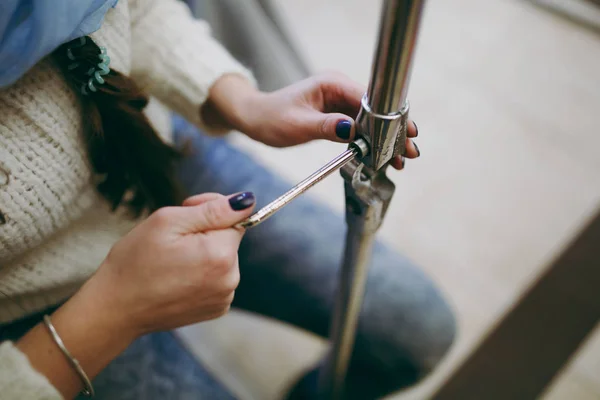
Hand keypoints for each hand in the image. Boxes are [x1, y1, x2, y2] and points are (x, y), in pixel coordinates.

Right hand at [16, 192, 255, 397]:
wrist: (116, 309)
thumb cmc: (135, 261)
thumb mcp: (168, 222)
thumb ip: (212, 209)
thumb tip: (248, 201)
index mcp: (221, 255)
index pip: (235, 218)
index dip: (209, 211)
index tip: (185, 213)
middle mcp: (230, 280)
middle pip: (228, 240)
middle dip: (205, 233)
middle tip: (172, 240)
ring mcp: (224, 298)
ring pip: (222, 259)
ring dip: (203, 253)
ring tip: (171, 262)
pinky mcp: (215, 309)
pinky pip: (216, 279)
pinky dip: (201, 274)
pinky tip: (176, 278)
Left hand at [203, 73, 419, 169]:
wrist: (255, 118)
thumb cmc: (271, 118)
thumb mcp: (297, 125)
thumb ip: (326, 127)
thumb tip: (354, 131)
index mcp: (332, 83)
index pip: (370, 99)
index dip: (390, 118)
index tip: (405, 133)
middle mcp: (340, 88)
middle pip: (377, 110)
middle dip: (393, 131)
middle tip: (409, 153)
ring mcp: (339, 101)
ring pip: (371, 120)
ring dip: (385, 139)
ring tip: (400, 160)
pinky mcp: (337, 113)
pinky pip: (360, 126)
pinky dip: (371, 141)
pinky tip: (381, 155)